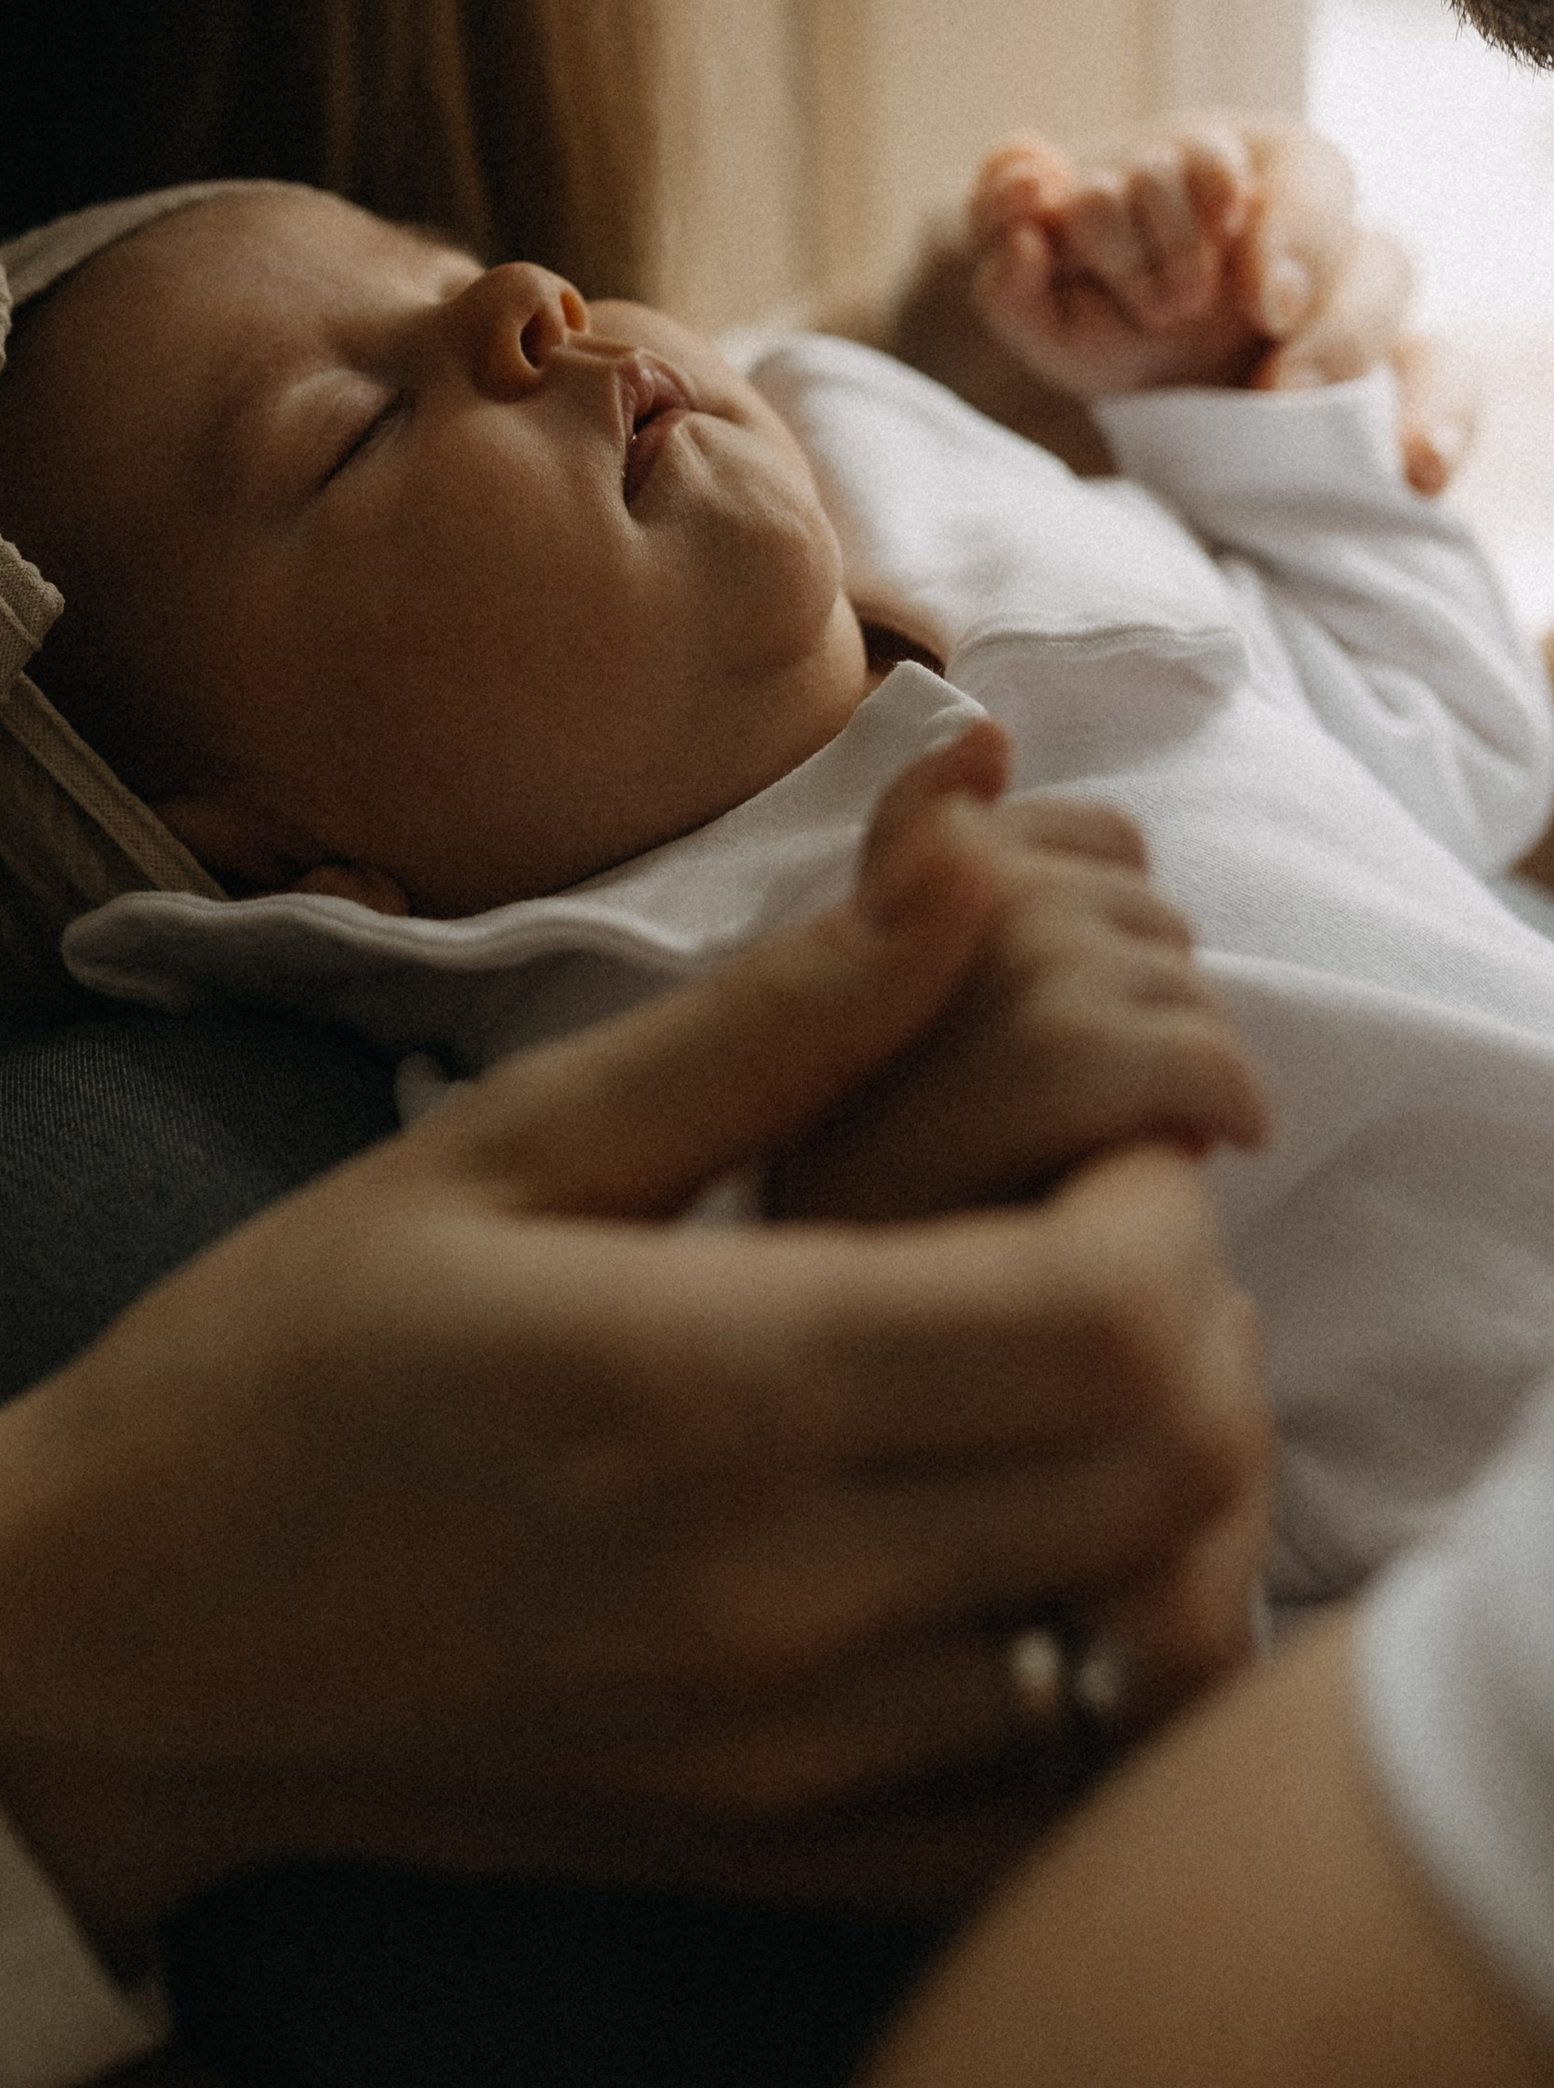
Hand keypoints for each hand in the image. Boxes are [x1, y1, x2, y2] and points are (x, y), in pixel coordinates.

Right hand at [0, 824, 1271, 1956]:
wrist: (116, 1643)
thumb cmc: (280, 1356)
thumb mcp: (505, 1141)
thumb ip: (774, 1010)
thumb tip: (968, 829)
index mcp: (709, 1387)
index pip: (1111, 1311)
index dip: (1156, 1187)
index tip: (1080, 1118)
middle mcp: (784, 1598)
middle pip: (1175, 1469)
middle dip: (1193, 1315)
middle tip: (1085, 1225)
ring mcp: (795, 1757)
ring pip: (1155, 1647)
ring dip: (1175, 1490)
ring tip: (1056, 1378)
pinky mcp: (780, 1860)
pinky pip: (1057, 1801)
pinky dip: (1104, 1672)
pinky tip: (1020, 1553)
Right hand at [768, 726, 1271, 1223]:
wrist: (892, 1353)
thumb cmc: (910, 1195)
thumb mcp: (894, 1015)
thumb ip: (929, 867)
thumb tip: (986, 735)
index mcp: (861, 895)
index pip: (1051, 828)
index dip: (1097, 927)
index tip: (1074, 1025)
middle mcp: (896, 914)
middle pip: (1127, 901)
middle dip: (1150, 1000)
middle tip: (1111, 1103)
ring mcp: (970, 981)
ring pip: (1176, 974)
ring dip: (1192, 1057)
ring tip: (1136, 1135)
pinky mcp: (1041, 1064)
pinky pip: (1198, 1049)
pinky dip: (1226, 1102)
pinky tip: (1191, 1153)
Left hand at [967, 117, 1418, 402]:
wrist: (1116, 372)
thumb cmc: (1084, 297)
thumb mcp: (1031, 269)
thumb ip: (1005, 217)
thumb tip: (1027, 173)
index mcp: (1226, 166)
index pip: (1251, 158)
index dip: (1222, 199)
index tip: (1178, 254)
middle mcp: (1298, 222)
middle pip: (1331, 209)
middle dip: (1280, 260)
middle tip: (1239, 316)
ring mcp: (1346, 296)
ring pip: (1387, 273)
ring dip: (1338, 337)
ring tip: (1282, 396)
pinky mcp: (1385, 375)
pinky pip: (1446, 378)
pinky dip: (1441, 421)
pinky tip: (1416, 473)